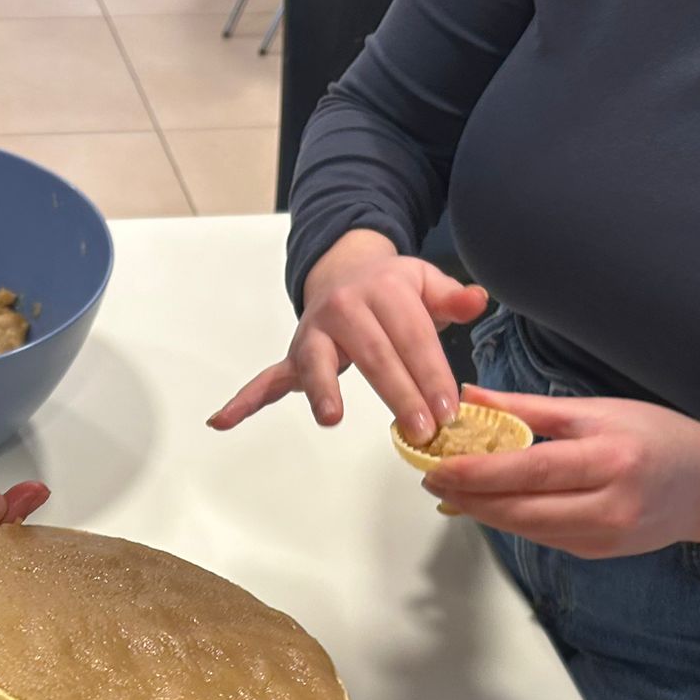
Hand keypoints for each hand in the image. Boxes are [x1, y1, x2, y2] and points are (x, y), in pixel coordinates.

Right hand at [210, 229, 488, 437]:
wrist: (345, 270)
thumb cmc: (393, 288)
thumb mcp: (426, 283)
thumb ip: (451, 296)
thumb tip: (477, 299)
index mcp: (384, 291)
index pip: (412, 337)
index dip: (431, 374)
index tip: (449, 410)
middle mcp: (344, 308)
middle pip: (375, 355)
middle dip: (398, 394)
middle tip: (420, 429)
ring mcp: (316, 333)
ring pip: (320, 364)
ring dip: (324, 391)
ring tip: (331, 417)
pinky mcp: (296, 355)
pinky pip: (268, 379)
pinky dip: (244, 401)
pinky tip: (222, 421)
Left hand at [424, 387, 699, 558]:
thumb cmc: (657, 437)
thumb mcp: (599, 410)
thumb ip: (531, 409)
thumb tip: (471, 397)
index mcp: (611, 459)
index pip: (531, 470)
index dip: (479, 473)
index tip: (437, 466)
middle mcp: (609, 504)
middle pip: (522, 509)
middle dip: (470, 497)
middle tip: (431, 479)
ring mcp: (604, 536)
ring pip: (527, 528)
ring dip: (483, 512)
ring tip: (450, 491)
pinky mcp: (598, 553)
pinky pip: (543, 537)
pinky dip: (511, 521)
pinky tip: (487, 505)